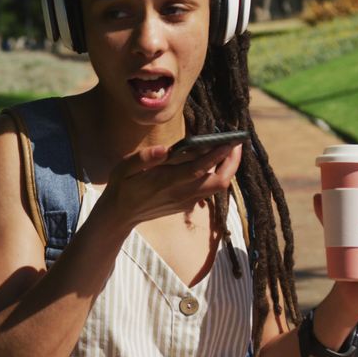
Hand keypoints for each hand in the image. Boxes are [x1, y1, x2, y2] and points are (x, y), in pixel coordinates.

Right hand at [98, 142, 242, 231]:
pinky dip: (217, 175)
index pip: (200, 168)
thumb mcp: (124, 168)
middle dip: (232, 163)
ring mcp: (185, 200)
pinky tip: (214, 161)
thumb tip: (165, 149)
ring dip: (227, 169)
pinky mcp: (186, 203)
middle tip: (237, 143)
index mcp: (166, 181)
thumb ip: (144, 158)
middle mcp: (181, 193)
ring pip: (217, 187)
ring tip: (230, 149)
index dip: (218, 155)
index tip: (232, 141)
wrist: (120, 215)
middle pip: (219, 182)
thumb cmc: (122, 186)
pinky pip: (209, 190)